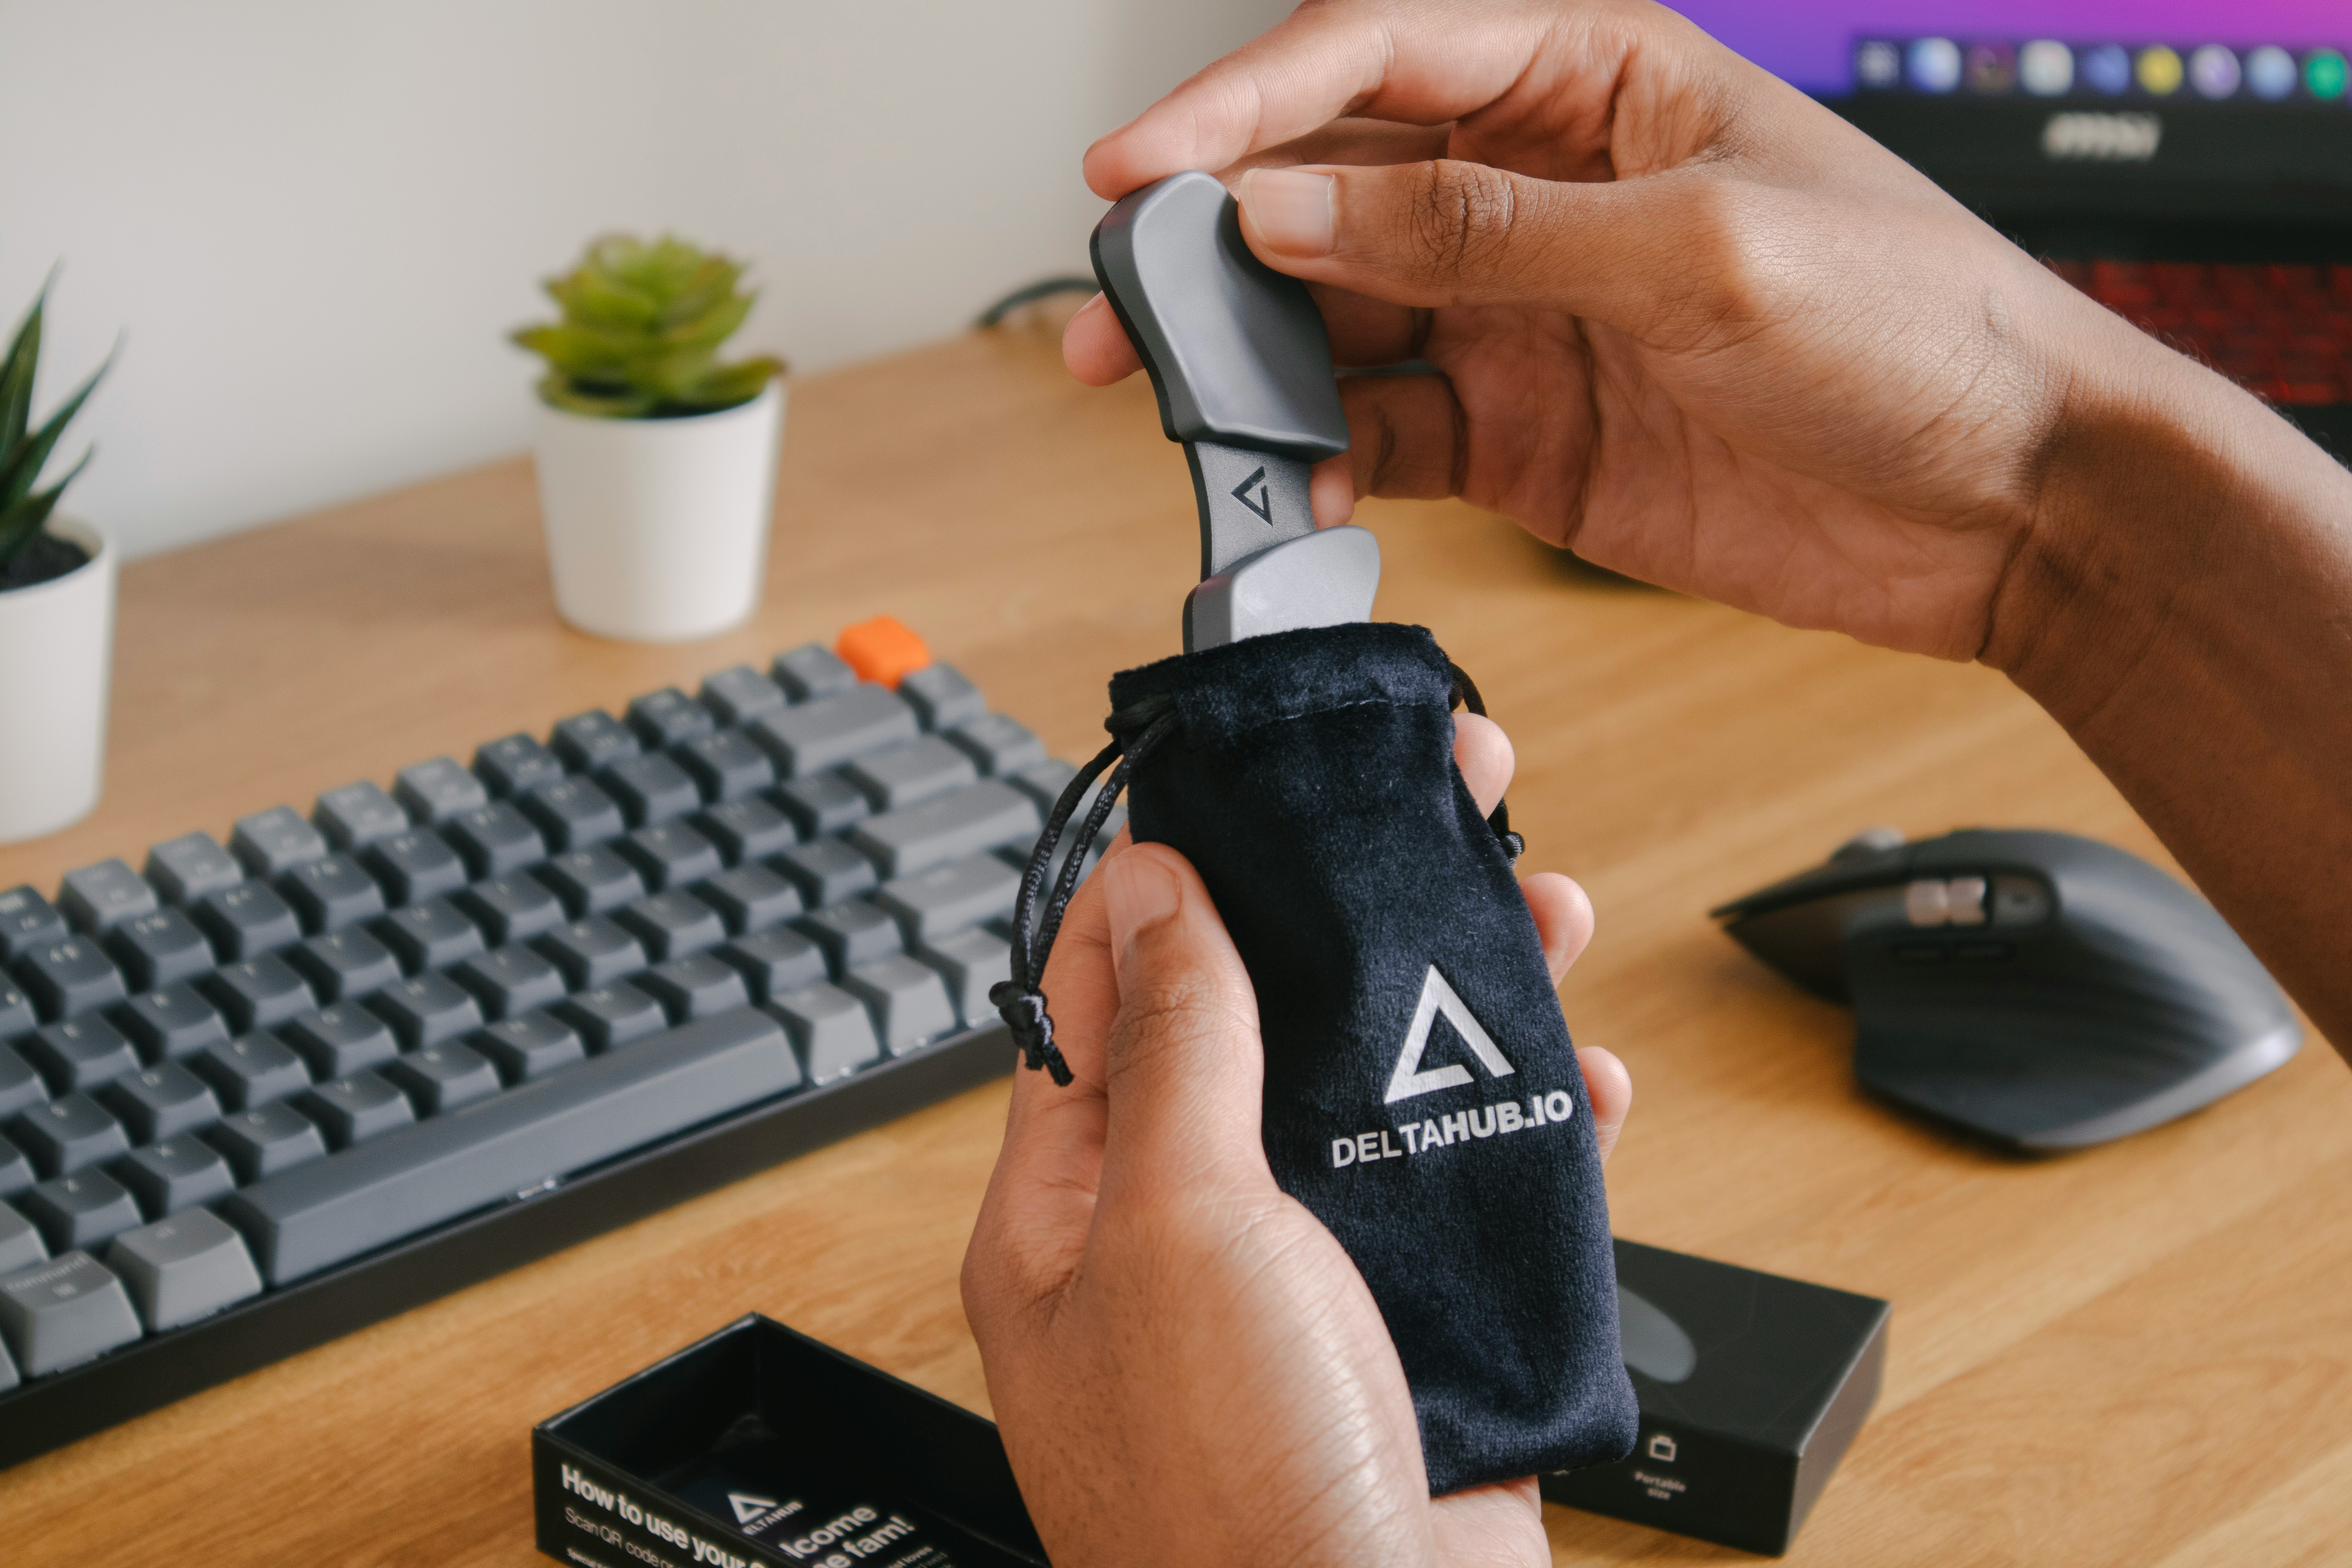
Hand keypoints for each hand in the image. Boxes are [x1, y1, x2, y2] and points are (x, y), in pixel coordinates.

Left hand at [962, 715, 1629, 1567]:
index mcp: (1069, 1211)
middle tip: (1440, 808)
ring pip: (1373, 1097)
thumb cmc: (1233, 1492)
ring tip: (1543, 909)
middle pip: (1259, 1027)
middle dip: (1344, 918)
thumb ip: (1173, 1048)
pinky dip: (1527, 1128)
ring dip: (1456, 1001)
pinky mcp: (1410, 1332)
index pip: (1101, 998)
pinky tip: (1583, 1077)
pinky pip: (1463, 1196)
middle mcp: (1177, 1238)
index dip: (1167, 883)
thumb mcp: (1178, 1224)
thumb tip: (1146, 890)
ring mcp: (1298, 1284)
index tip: (1240, 789)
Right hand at [1063, 0, 2214, 660]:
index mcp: (1591, 86)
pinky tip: (1300, 481)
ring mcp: (1523, 322)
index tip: (1137, 173)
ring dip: (1255, 362)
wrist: (2010, 502)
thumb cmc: (1914, 324)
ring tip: (1186, 405)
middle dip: (1215, 245)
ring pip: (1339, 322)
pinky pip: (1389, 435)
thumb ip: (1484, 233)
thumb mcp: (1694, 251)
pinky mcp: (1525, 438)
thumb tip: (1295, 208)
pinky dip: (1331, 460)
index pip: (1374, 61)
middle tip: (1119, 309)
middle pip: (1329, 195)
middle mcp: (1538, 195)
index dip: (1241, 109)